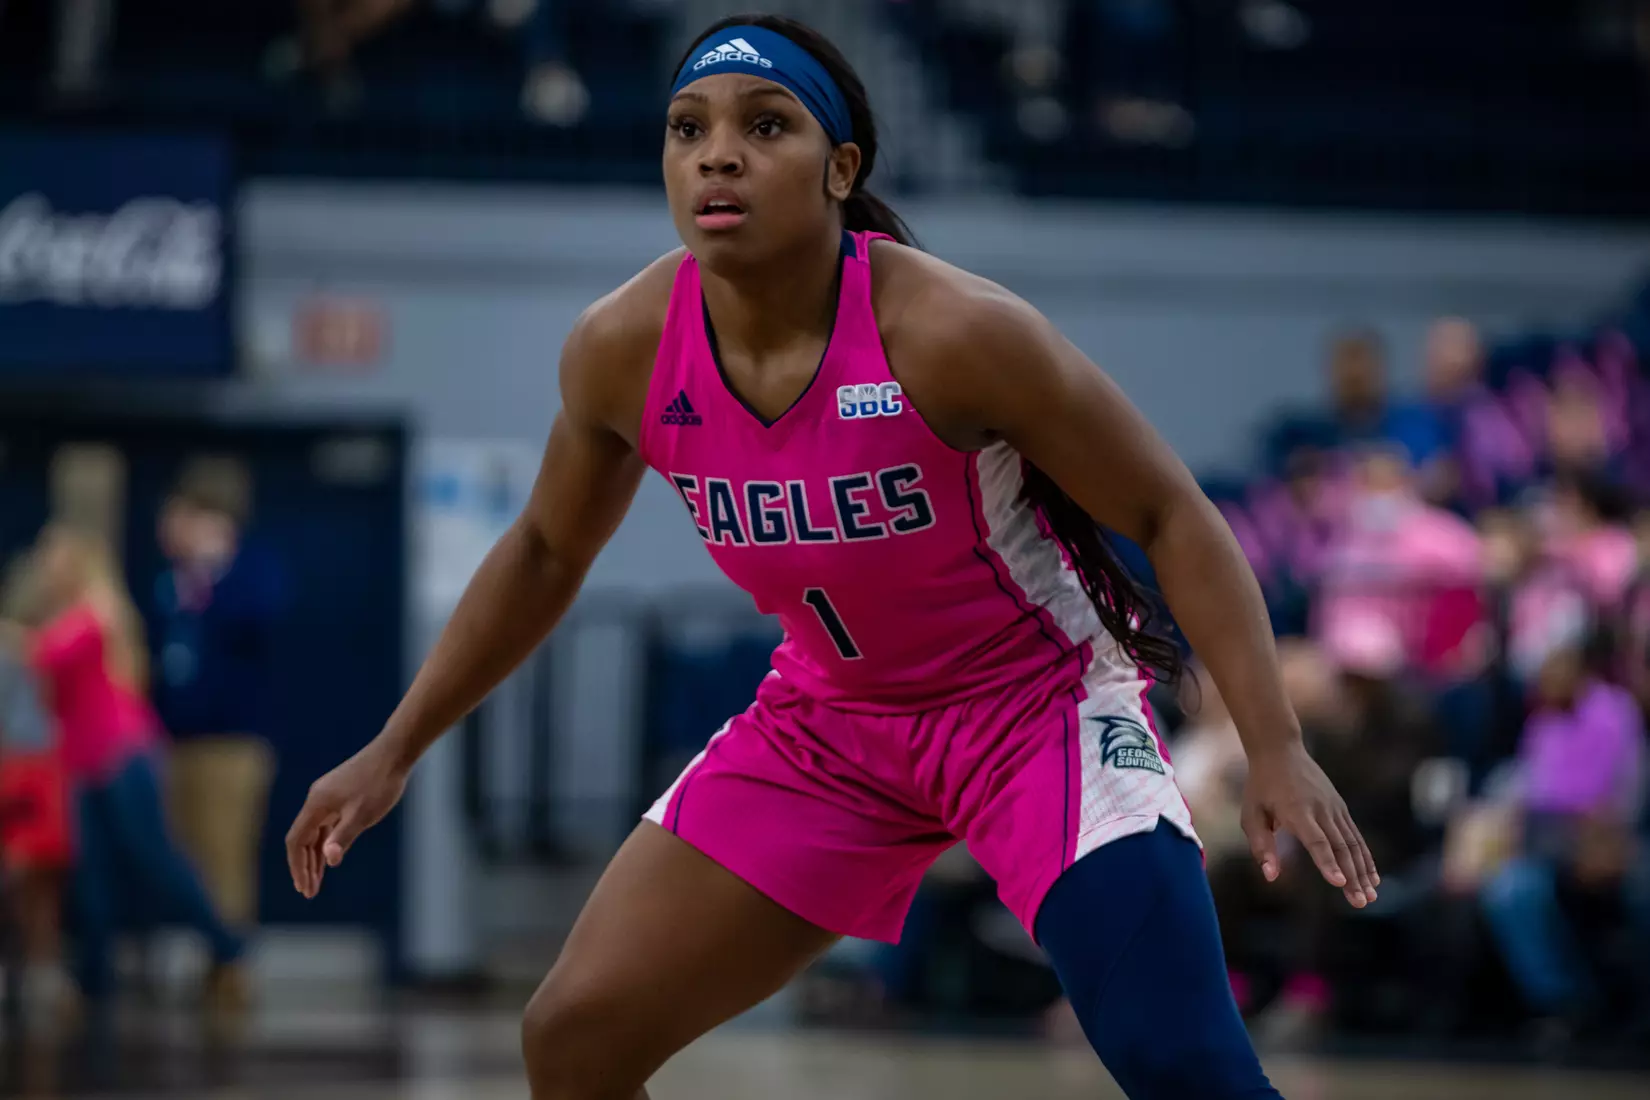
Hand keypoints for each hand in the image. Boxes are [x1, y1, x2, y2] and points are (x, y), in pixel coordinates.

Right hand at [285, 741, 408, 898]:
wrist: (395, 752)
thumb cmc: (380, 783)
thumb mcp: (363, 814)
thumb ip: (344, 837)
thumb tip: (330, 860)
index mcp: (316, 804)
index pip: (296, 842)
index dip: (298, 866)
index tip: (305, 888)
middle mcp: (316, 800)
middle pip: (302, 839)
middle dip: (304, 866)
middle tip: (309, 892)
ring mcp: (327, 796)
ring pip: (315, 832)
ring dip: (315, 856)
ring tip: (317, 882)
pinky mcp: (339, 795)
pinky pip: (326, 824)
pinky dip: (326, 842)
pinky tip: (331, 855)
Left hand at [1241, 740, 1379, 907]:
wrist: (1281, 751)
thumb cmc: (1261, 786)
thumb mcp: (1251, 814)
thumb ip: (1260, 845)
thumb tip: (1270, 876)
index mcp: (1297, 811)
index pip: (1316, 841)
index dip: (1327, 863)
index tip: (1338, 882)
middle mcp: (1321, 810)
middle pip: (1340, 847)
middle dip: (1352, 877)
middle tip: (1361, 902)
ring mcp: (1334, 808)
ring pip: (1353, 843)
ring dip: (1363, 871)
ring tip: (1371, 896)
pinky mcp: (1340, 808)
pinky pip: (1355, 835)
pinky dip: (1365, 856)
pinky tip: (1372, 876)